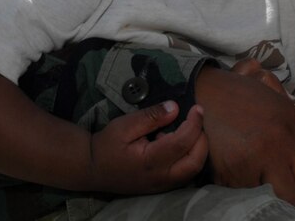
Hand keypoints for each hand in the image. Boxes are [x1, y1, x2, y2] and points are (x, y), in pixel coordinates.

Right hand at [89, 102, 207, 193]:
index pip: (182, 143)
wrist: (93, 168)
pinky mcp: (163, 186)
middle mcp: (160, 177)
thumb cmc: (107, 145)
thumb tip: (175, 108)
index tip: (198, 108)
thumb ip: (151, 117)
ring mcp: (162, 185)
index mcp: (150, 162)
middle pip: (195, 161)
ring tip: (183, 131)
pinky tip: (177, 143)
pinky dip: (190, 156)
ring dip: (197, 149)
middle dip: (202, 138)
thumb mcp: (125, 125)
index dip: (195, 124)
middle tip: (195, 119)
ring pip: (193, 170)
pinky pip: (186, 173)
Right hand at [195, 66, 294, 212]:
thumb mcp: (277, 103)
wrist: (203, 93)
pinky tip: (242, 178)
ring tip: (267, 186)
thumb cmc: (239, 98)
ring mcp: (263, 154)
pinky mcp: (240, 168)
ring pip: (289, 198)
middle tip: (291, 193)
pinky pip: (256, 196)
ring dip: (280, 198)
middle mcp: (284, 138)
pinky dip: (250, 193)